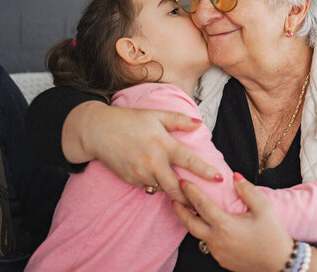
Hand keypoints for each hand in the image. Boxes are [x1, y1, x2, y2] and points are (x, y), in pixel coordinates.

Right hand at [63, 101, 221, 202]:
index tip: (219, 179)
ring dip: (174, 193)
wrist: (97, 131)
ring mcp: (140, 173)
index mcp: (163, 144)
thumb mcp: (155, 115)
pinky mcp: (130, 180)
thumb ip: (178, 120)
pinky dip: (156, 185)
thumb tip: (199, 123)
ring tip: (186, 197)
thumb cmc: (129, 120)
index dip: (205, 171)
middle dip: (190, 198)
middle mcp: (153, 162)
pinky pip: (148, 187)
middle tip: (202, 202)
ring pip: (162, 189)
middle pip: (176, 188)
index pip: (189, 161)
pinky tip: (159, 180)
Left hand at [173, 174, 300, 271]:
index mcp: (225, 225)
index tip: (184, 181)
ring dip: (190, 221)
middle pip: (189, 223)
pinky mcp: (221, 260)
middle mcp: (217, 240)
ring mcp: (217, 252)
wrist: (280, 264)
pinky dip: (203, 232)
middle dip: (180, 209)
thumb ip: (247, 190)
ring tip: (187, 210)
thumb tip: (235, 177)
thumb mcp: (264, 208)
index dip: (191, 192)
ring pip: (197, 235)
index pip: (201, 205)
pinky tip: (207, 226)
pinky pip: (207, 244)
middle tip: (174, 197)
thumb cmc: (273, 235)